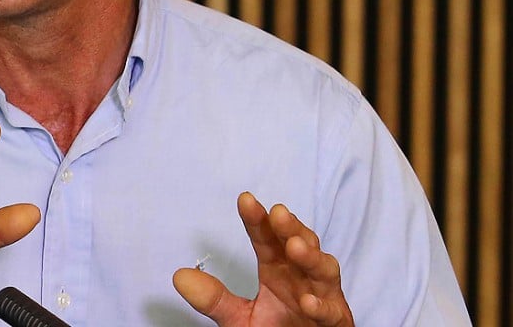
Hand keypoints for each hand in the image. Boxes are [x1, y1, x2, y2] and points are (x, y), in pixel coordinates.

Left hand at [172, 192, 353, 325]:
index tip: (245, 200)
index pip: (267, 240)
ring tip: (295, 247)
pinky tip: (308, 301)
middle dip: (290, 228)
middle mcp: (302, 277)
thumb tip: (179, 277)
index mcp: (278, 270)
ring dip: (311, 257)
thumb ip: (215, 299)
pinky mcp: (336, 323)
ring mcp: (323, 298)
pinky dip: (321, 306)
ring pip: (323, 271)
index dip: (257, 220)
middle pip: (299, 245)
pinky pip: (331, 313)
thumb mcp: (239, 318)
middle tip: (278, 213)